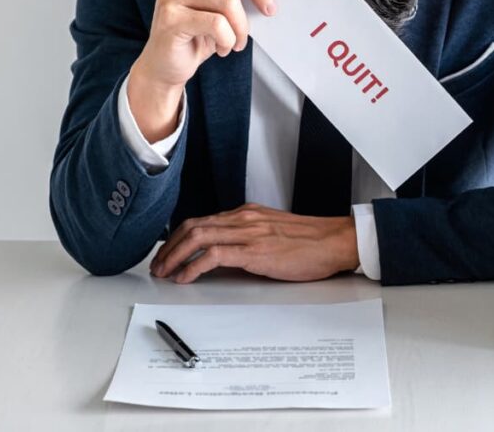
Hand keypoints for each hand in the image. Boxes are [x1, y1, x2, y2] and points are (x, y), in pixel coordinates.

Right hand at [129, 0, 278, 142]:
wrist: (167, 64)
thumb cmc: (199, 31)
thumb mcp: (219, 0)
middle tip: (270, 10)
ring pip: (228, 0)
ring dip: (242, 27)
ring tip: (238, 40)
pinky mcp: (170, 18)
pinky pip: (217, 24)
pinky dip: (229, 40)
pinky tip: (224, 47)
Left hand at [149, 203, 360, 283]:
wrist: (335, 241)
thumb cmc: (312, 242)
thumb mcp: (274, 234)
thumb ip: (249, 240)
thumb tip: (226, 258)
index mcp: (248, 214)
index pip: (203, 221)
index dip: (178, 238)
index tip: (168, 253)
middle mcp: (244, 218)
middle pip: (192, 226)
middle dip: (168, 247)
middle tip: (158, 266)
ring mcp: (248, 232)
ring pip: (196, 237)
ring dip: (173, 257)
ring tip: (164, 273)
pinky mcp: (254, 250)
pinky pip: (212, 255)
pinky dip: (192, 267)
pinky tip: (185, 278)